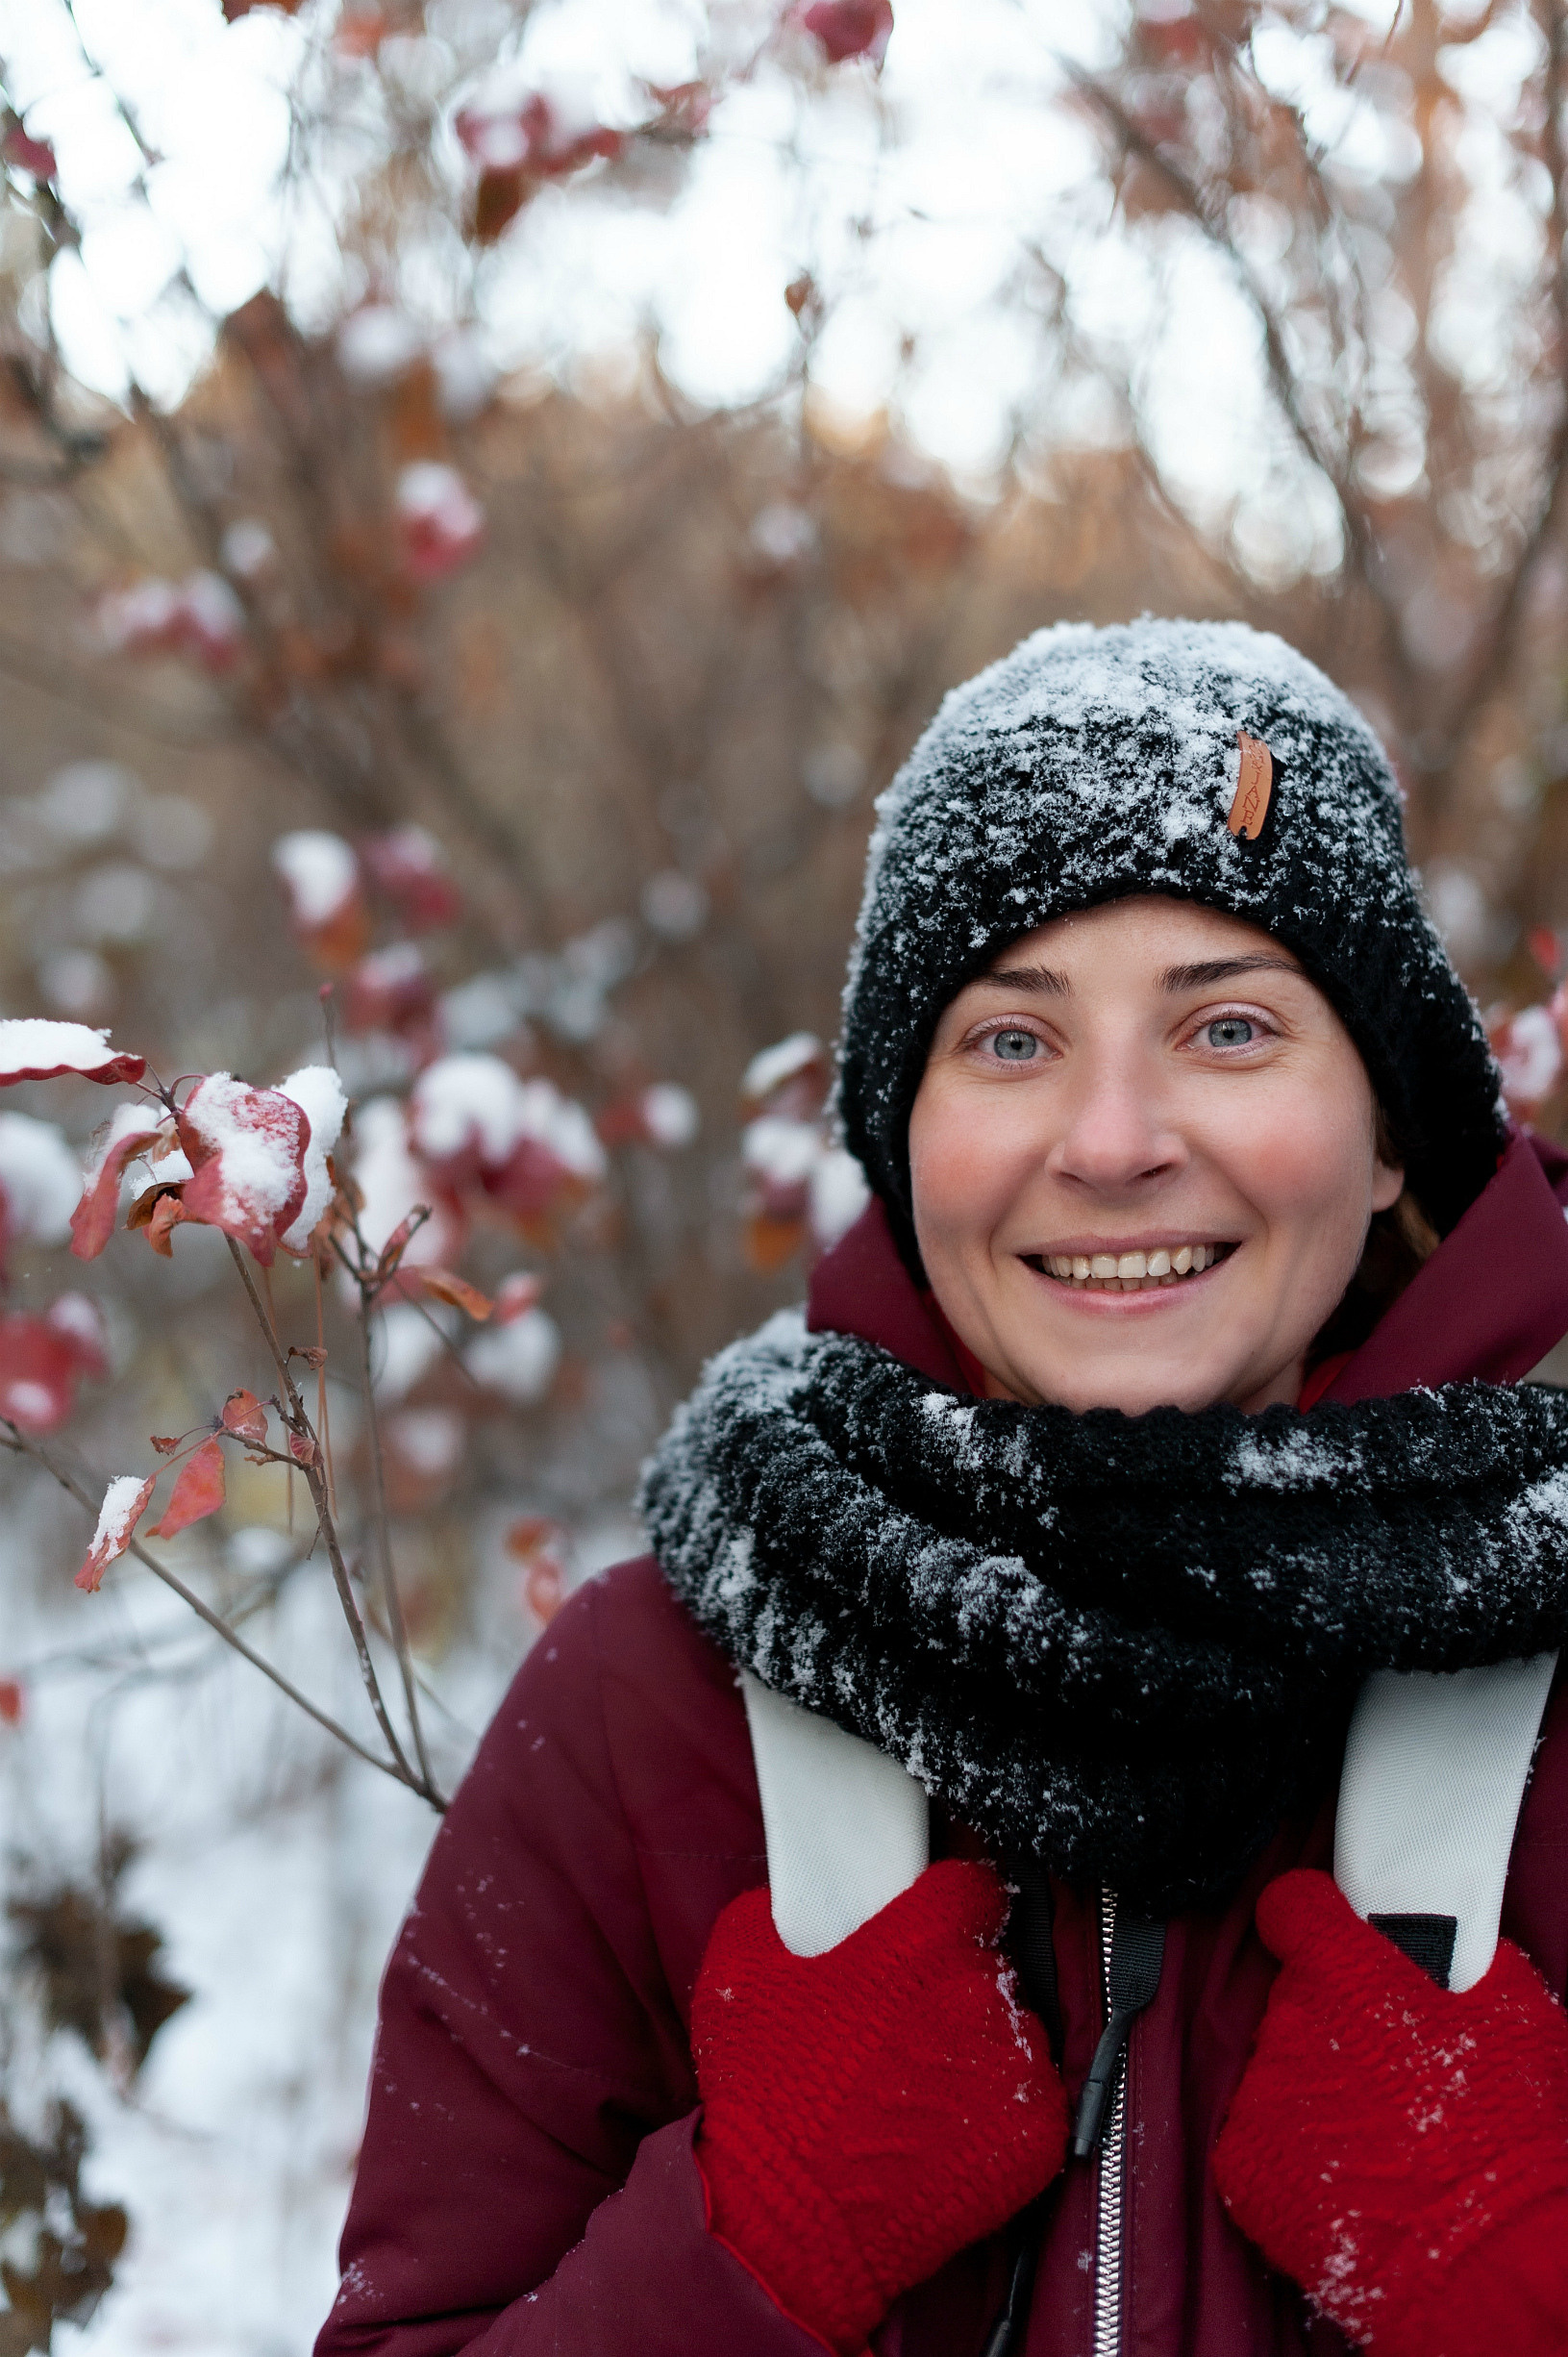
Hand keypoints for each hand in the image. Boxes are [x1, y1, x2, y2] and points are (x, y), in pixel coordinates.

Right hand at [692, 1859, 1067, 2353]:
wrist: (791, 2225)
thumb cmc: (767, 2097)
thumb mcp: (741, 1969)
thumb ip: (781, 1913)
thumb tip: (798, 1900)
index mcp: (918, 1940)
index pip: (970, 1886)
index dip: (948, 1902)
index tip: (934, 1921)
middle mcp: (978, 1992)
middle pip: (989, 1964)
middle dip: (952, 1985)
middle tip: (904, 2024)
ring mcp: (1013, 2066)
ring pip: (1012, 2033)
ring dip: (979, 2050)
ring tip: (920, 2088)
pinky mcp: (1034, 2135)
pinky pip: (1031, 2102)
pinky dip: (998, 2114)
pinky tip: (946, 2132)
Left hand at [1213, 1869, 1567, 2355]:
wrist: (1489, 2260)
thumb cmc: (1509, 2134)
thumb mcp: (1506, 2012)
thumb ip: (1451, 1963)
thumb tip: (1443, 1955)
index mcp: (1342, 1968)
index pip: (1292, 1907)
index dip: (1311, 1920)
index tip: (1322, 1935)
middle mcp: (1287, 2020)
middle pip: (1293, 2002)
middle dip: (1333, 2028)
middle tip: (1388, 2074)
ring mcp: (1258, 2094)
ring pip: (1279, 2073)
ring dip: (1315, 2095)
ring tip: (1379, 2140)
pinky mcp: (1242, 2164)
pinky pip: (1262, 2138)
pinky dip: (1295, 2155)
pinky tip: (1350, 2181)